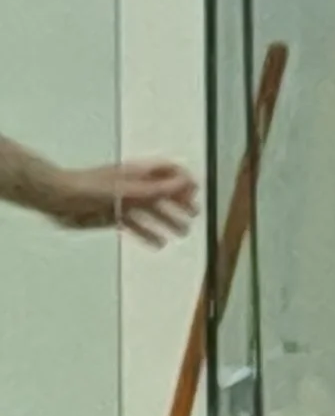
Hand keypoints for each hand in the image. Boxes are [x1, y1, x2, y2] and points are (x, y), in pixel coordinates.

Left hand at [46, 158, 199, 246]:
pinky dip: (147, 234)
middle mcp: (133, 186)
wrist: (58, 199)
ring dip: (167, 221)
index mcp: (138, 173)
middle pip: (162, 193)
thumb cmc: (91, 188)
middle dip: (180, 203)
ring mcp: (123, 202)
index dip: (183, 180)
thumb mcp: (127, 189)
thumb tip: (186, 184)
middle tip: (194, 215)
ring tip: (182, 233)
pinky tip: (158, 244)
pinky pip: (134, 226)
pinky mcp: (112, 217)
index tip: (196, 193)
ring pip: (151, 212)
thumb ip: (157, 189)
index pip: (167, 171)